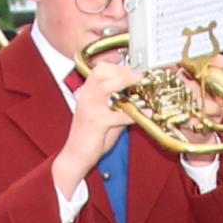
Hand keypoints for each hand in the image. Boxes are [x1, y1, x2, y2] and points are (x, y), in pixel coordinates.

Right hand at [56, 58, 140, 189]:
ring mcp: (90, 109)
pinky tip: (146, 114)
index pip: (98, 70)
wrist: (75, 157)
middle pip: (101, 72)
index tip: (132, 68)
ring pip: (107, 87)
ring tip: (139, 80)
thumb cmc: (90, 137)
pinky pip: (119, 115)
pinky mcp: (97, 123)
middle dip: (121, 70)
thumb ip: (117, 107)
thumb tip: (137, 100)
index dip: (116, 66)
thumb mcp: (104, 117)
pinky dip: (135, 114)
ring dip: (125, 81)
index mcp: (86, 94)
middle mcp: (86, 98)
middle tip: (138, 73)